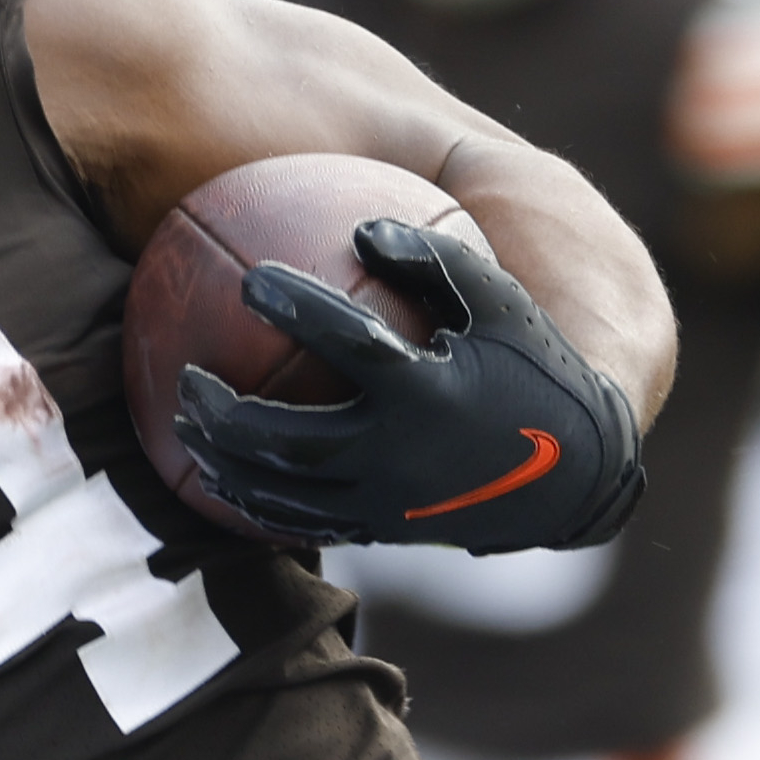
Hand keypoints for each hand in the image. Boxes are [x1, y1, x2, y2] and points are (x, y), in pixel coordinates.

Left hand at [175, 219, 645, 553]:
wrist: (575, 475)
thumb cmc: (536, 372)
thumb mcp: (504, 305)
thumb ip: (437, 260)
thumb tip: (362, 229)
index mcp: (427, 390)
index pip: (348, 341)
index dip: (296, 305)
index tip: (254, 280)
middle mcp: (398, 452)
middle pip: (286, 438)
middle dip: (225, 411)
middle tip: (186, 377)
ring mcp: (384, 501)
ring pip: (282, 492)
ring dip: (224, 462)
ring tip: (184, 429)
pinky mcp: (380, 531)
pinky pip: (300, 522)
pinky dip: (254, 502)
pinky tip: (224, 476)